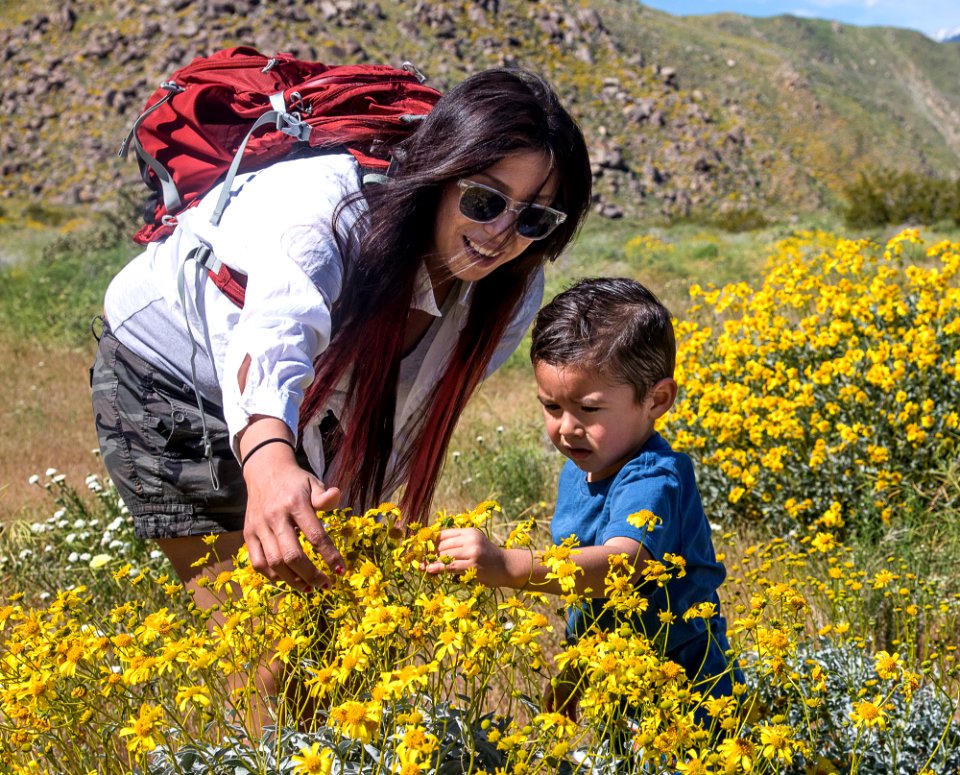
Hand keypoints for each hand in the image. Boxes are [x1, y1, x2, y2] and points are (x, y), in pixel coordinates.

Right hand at [242, 442, 342, 591]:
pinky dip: (273, 576)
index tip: (341, 570)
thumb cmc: (295, 481)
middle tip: (325, 584)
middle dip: (311, 575)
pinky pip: (258, 562)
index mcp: (295, 504)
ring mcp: (259, 527)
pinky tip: (288, 579)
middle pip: (292, 555)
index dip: (330, 555)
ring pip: (274, 563)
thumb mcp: (313, 482)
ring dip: (293, 580)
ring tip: (310, 588)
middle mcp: (275, 517)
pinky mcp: (248, 534)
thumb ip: (324, 496)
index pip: (315, 535)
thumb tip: (337, 497)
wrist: (264, 470)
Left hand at [422, 527, 509, 586]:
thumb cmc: (487, 556)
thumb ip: (457, 543)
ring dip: (432, 561)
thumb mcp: (474, 543)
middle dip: (430, 553)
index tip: (421, 548)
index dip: (431, 541)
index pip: (444, 534)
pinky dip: (438, 568)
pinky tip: (430, 570)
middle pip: (443, 545)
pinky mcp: (472, 565)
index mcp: (469, 532)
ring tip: (423, 565)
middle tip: (421, 559)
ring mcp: (472, 552)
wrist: (506, 566)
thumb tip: (432, 548)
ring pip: (445, 555)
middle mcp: (470, 539)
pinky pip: (450, 566)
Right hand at [543, 667, 581, 721]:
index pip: (546, 706)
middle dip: (558, 718)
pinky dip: (572, 714)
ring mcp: (565, 695)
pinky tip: (574, 721)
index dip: (548, 715)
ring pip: (564, 709)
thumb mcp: (560, 695)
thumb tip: (556, 719)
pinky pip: (571, 707)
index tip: (552, 725)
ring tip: (569, 726)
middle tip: (561, 727)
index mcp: (549, 692)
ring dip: (566, 718)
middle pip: (555, 708)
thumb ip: (558, 707)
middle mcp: (556, 694)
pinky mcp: (574, 697)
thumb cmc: (567, 681)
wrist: (580, 670)